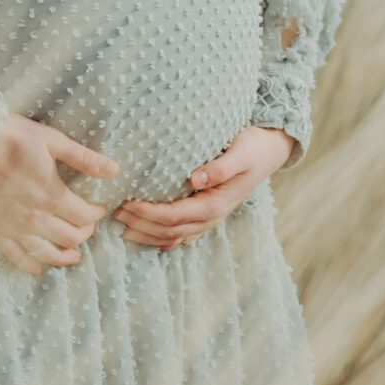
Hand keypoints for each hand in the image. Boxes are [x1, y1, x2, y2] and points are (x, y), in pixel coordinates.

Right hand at [0, 114, 119, 278]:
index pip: (85, 216)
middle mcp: (35, 216)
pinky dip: (30, 265)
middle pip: (70, 237)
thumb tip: (114, 169)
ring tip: (73, 256)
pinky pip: (16, 257)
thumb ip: (84, 158)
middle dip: (84, 234)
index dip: (96, 214)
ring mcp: (14, 226)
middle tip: (86, 227)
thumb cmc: (10, 136)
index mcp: (51, 194)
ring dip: (63, 257)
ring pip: (47, 253)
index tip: (98, 209)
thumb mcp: (51, 140)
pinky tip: (39, 266)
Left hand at [116, 126, 297, 249]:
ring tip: (122, 227)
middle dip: (141, 225)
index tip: (126, 204)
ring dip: (148, 234)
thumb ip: (219, 167)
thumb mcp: (241, 152)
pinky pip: (182, 233)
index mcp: (216, 203)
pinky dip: (162, 237)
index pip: (174, 215)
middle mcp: (212, 216)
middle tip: (114, 213)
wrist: (271, 150)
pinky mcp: (208, 213)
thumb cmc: (254, 147)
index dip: (148, 213)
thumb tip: (195, 179)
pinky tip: (147, 235)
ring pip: (174, 236)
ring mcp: (211, 218)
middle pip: (170, 230)